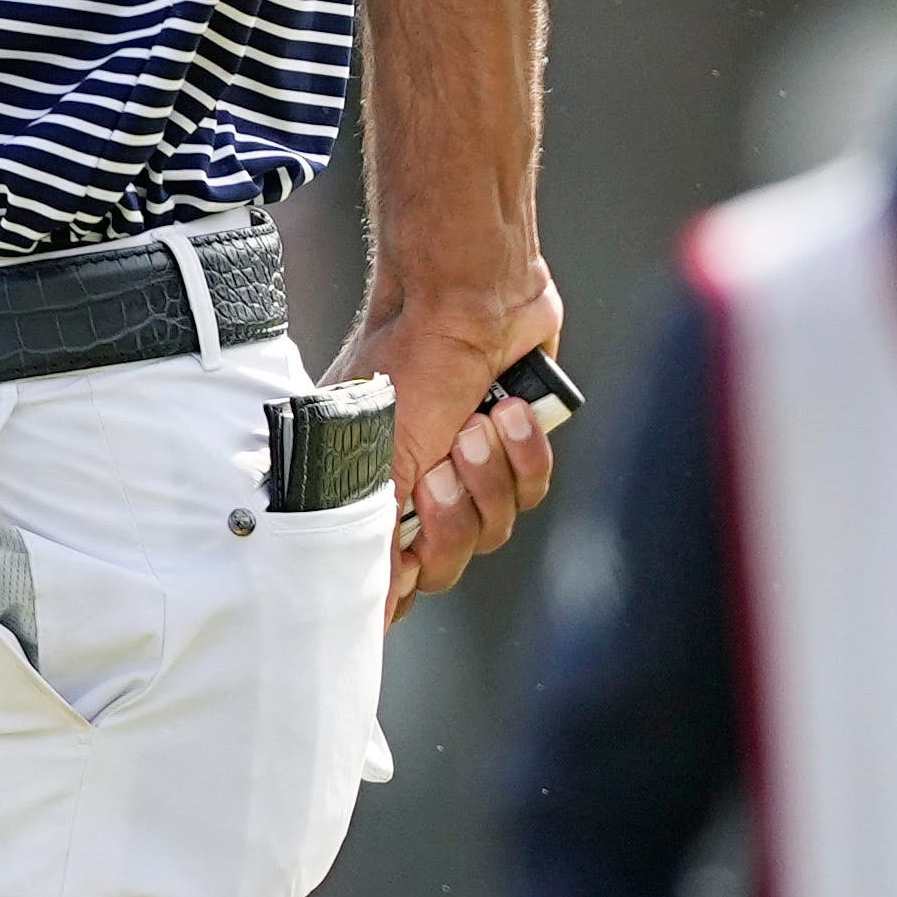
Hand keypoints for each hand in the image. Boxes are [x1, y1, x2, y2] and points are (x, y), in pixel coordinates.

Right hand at [335, 269, 563, 623]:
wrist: (475, 297)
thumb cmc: (413, 359)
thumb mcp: (387, 454)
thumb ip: (378, 532)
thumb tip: (374, 599)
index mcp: (367, 485)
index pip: (382, 570)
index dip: (397, 585)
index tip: (406, 579)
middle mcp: (412, 482)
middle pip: (446, 560)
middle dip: (454, 516)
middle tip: (443, 469)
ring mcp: (465, 468)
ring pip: (494, 527)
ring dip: (492, 476)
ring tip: (480, 424)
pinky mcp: (513, 450)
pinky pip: (530, 490)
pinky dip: (526, 456)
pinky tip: (510, 412)